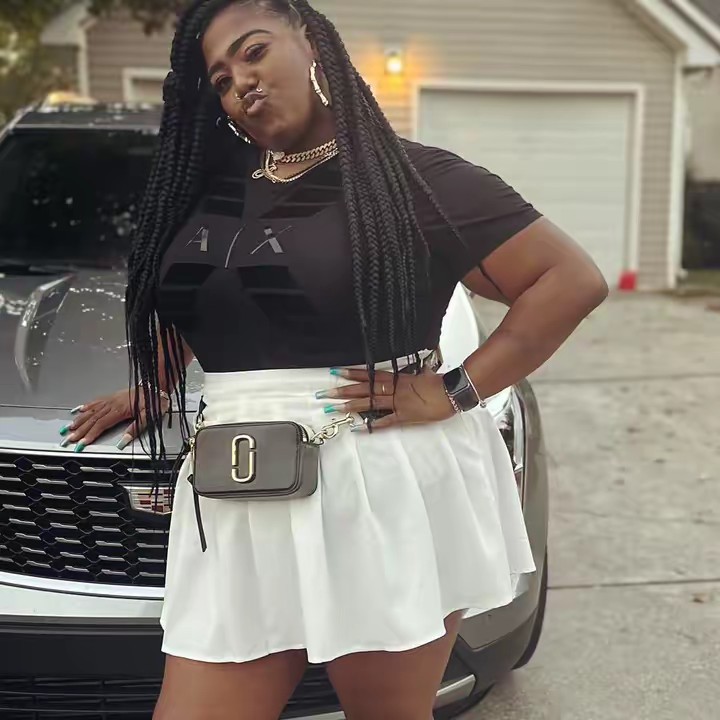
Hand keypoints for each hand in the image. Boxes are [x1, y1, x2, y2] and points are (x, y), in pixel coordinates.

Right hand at [58, 388, 169, 451]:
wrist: (157, 384)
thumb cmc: (154, 400)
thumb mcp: (149, 416)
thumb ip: (135, 429)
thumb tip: (123, 442)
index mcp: (120, 410)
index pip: (101, 425)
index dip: (90, 435)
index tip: (81, 444)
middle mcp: (112, 404)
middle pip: (92, 419)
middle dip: (79, 431)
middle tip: (67, 439)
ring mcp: (111, 399)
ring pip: (91, 411)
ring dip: (78, 420)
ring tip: (67, 428)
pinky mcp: (113, 396)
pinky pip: (96, 401)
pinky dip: (85, 406)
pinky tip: (78, 410)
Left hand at [316, 368, 455, 430]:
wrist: (452, 392)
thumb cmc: (440, 382)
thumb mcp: (424, 373)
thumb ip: (414, 374)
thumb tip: (415, 371)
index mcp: (397, 378)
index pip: (370, 375)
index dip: (353, 374)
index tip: (336, 372)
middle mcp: (394, 390)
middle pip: (364, 390)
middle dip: (343, 391)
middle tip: (324, 394)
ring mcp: (398, 403)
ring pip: (370, 404)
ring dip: (350, 406)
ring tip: (333, 408)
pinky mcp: (405, 417)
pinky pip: (385, 422)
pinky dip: (371, 425)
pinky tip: (357, 428)